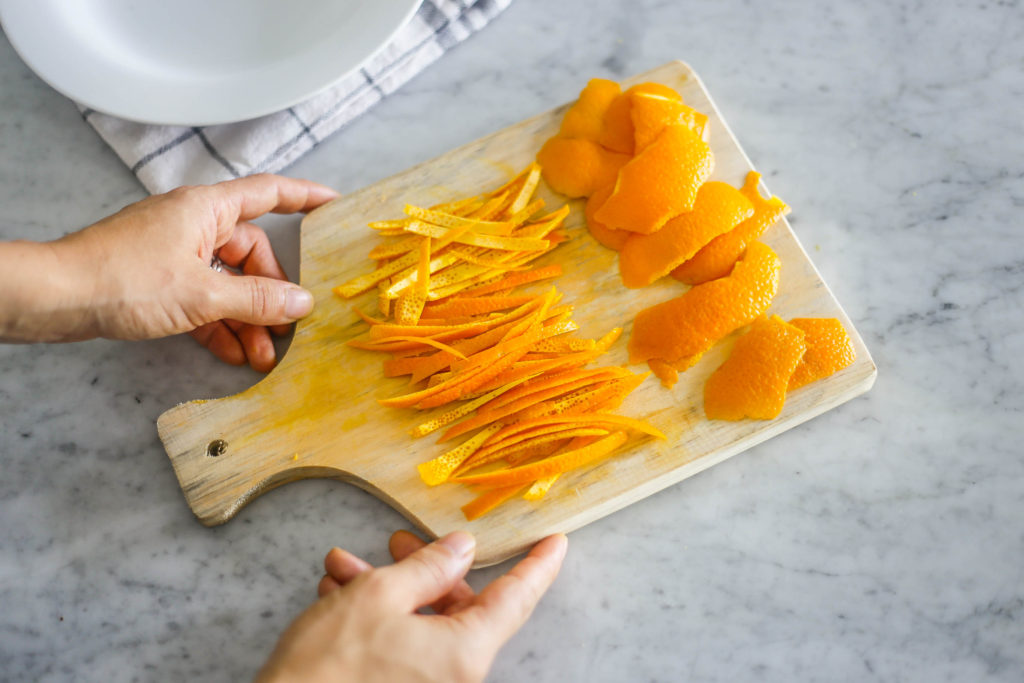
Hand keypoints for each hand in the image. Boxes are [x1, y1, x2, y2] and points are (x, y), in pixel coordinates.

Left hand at [0, 174, 337, 370]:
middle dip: (271, 294)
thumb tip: (301, 303)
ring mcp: (175, 251)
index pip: (269, 193)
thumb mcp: (201, 294)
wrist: (56, 297)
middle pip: (251, 254)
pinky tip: (234, 353)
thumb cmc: (123, 279)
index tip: (335, 204)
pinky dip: (219, 324)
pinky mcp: (158, 278)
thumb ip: (256, 299)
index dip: (306, 196)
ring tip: (263, 355)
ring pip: (227, 282)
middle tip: (287, 327)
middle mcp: (193, 224)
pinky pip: (203, 298)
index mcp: (206, 209)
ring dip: (247, 319)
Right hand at [255, 531, 567, 682]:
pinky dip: (373, 615)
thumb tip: (462, 548)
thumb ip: (429, 567)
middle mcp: (453, 675)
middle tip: (399, 538)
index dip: (537, 566)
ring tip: (344, 567)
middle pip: (460, 607)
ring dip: (386, 586)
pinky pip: (400, 644)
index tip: (556, 543)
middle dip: (426, 567)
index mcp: (465, 653)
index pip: (516, 599)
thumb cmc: (329, 667)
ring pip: (421, 621)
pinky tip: (337, 594)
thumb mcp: (379, 595)